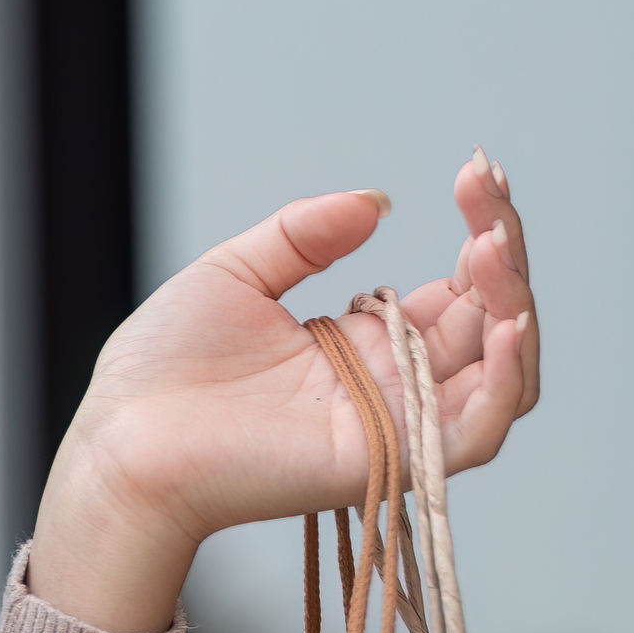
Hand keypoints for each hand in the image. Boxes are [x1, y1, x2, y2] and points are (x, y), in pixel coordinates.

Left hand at [27, 153, 538, 632]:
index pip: (457, 289)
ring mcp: (395, 424)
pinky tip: (504, 324)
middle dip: (501, 254)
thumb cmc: (164, 369)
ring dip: (513, 308)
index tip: (477, 174)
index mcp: (364, 341)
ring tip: (494, 246)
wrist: (120, 437)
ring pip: (500, 376)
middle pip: (490, 323)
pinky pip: (471, 433)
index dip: (481, 234)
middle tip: (487, 193)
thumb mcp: (235, 274)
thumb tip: (374, 200)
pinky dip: (501, 383)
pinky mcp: (383, 458)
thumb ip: (304, 235)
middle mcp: (393, 384)